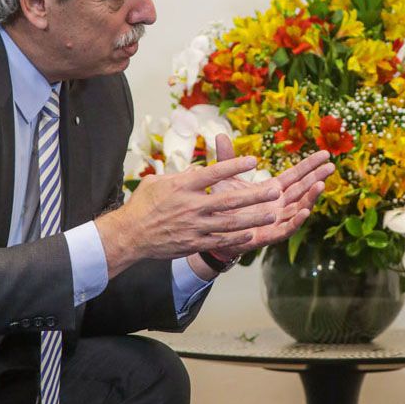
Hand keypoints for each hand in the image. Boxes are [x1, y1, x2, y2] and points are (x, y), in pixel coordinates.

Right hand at [97, 154, 288, 277]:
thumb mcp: (159, 181)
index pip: (213, 173)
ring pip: (229, 223)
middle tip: (274, 191)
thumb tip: (199, 169)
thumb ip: (183, 175)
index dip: (234, 166)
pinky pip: (220, 240)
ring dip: (252, 218)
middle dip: (254, 196)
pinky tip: (252, 234)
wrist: (130, 234)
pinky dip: (237, 238)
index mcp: (183, 186)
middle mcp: (191, 206)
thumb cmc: (144, 203)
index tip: (253, 160)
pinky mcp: (193, 242)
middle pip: (228, 200)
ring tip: (271, 214)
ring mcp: (194, 226)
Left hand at [206, 134, 333, 259]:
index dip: (310, 165)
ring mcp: (276, 220)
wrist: (210, 231)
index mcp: (273, 189)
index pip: (295, 175)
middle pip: (302, 189)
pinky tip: (305, 211)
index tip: (325, 153)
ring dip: (310, 197)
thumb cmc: (222, 204)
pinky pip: (286, 228)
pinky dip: (296, 221)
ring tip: (321, 184)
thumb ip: (226, 158)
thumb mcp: (225, 179)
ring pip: (298, 208)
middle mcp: (279, 204)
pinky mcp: (269, 235)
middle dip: (317, 177)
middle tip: (331, 166)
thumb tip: (220, 135)